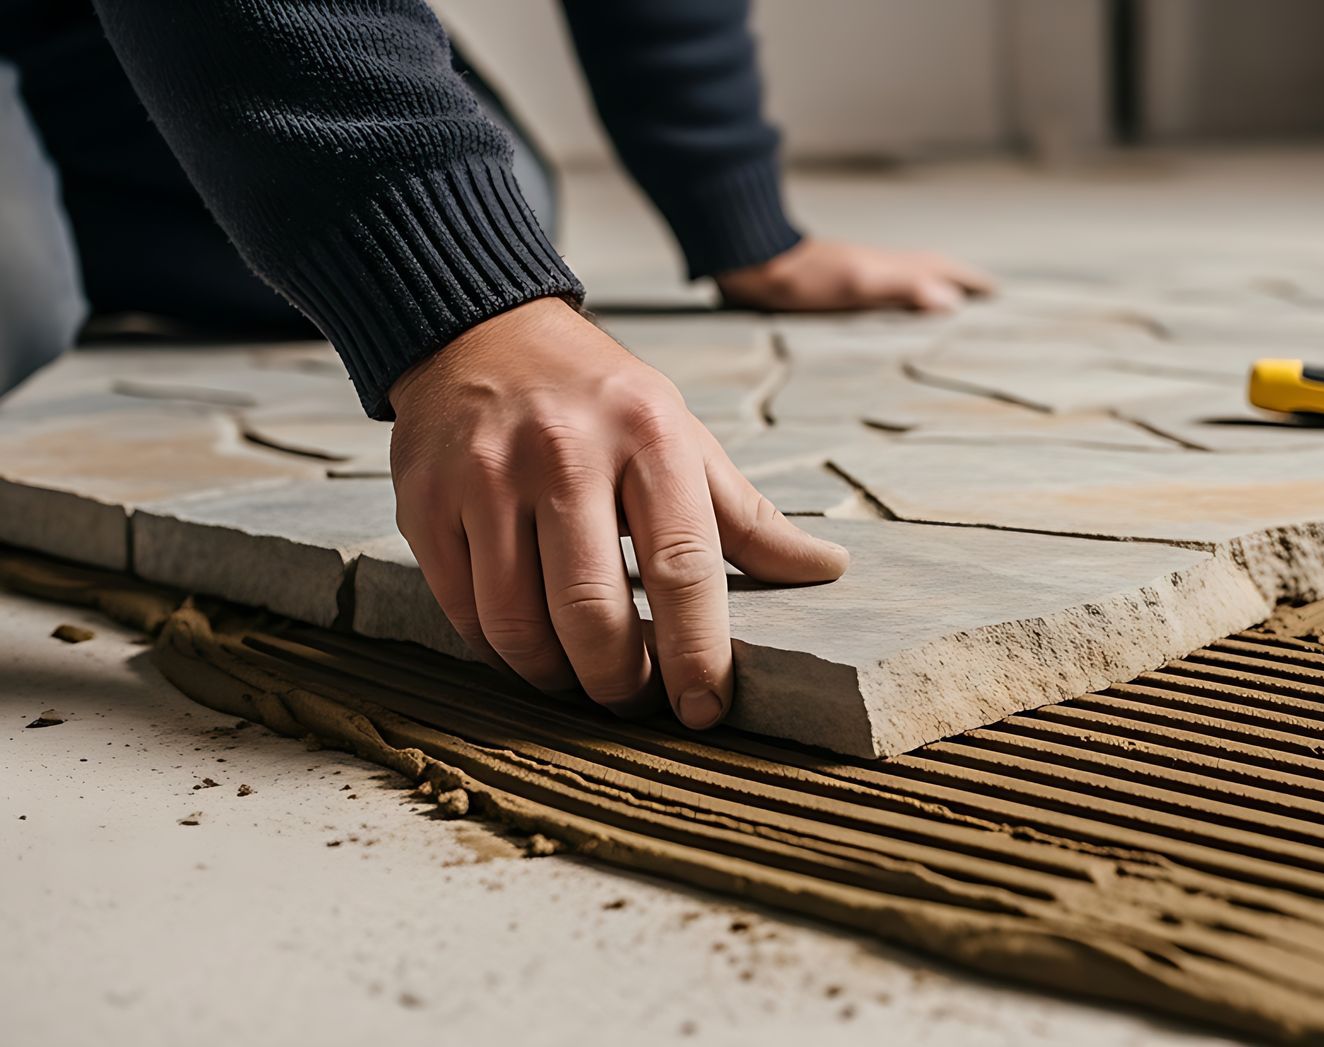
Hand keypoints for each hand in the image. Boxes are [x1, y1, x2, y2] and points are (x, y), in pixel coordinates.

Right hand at [387, 297, 848, 727]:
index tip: (705, 707)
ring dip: (556, 676)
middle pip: (593, 611)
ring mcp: (485, 476)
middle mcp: (564, 452)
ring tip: (581, 679)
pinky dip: (500, 649)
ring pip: (518, 624)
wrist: (482, 333)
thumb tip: (828, 568)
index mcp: (648, 435)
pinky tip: (528, 647)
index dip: (697, 652)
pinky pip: (463, 611)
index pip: (683, 566)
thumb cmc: (602, 400)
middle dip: (620, 682)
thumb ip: (748, 515)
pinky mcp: (425, 501)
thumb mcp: (684, 436)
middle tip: (636, 701)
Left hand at [713, 238, 993, 313]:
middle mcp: (882, 264)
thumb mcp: (857, 286)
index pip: (944, 271)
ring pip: (910, 277)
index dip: (972, 282)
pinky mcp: (841, 281)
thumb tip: (952, 301)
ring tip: (950, 304)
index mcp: (893, 266)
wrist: (754, 264)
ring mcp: (862, 271)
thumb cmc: (803, 279)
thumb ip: (903, 290)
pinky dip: (904, 295)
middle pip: (932, 270)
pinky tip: (891, 309)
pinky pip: (887, 287)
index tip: (999, 294)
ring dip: (934, 287)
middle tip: (984, 297)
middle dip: (960, 282)